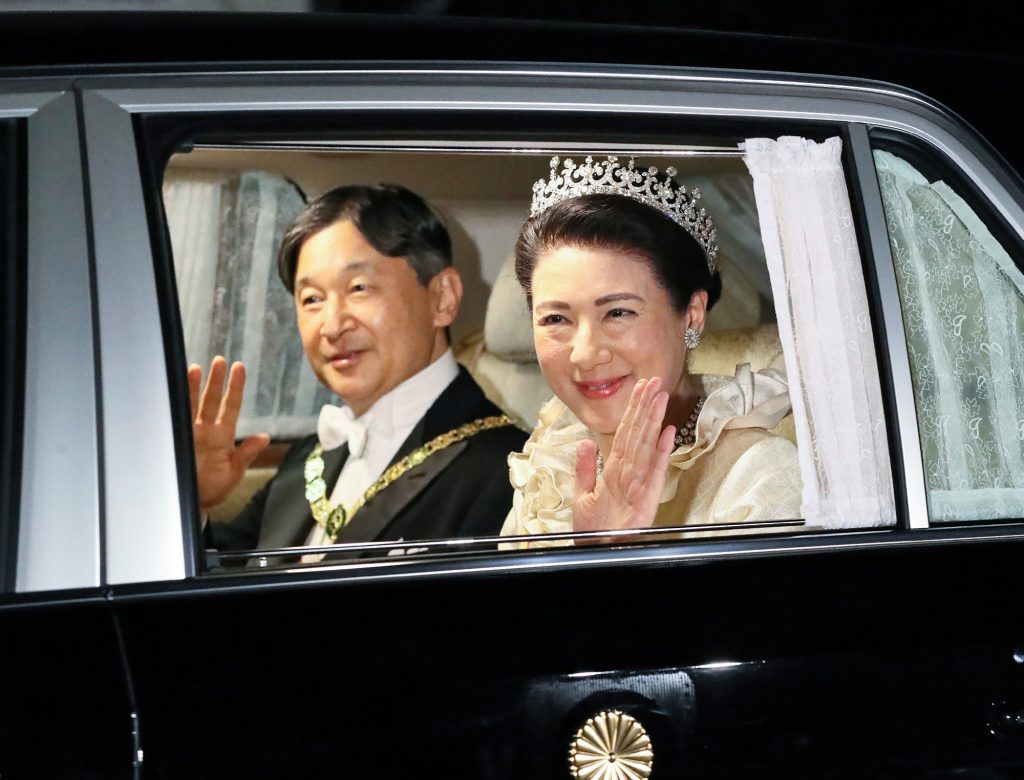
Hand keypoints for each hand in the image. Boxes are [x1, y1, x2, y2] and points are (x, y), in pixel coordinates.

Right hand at [188, 356, 269, 509]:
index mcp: (223, 436)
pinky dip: (173, 404)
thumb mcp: (234, 471)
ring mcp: (189, 434)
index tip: (239, 367)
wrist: (192, 503)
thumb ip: (246, 453)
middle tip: (220, 360)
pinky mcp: (175, 441)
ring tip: (196, 368)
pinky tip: (173, 390)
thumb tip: (265, 437)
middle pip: (211, 400)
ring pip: (192, 405)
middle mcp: (206, 431)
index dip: (235, 387)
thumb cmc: (214, 488)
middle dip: (215, 380)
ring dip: (194, 387)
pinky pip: (174, 419)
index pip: (231, 406)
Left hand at [573, 377, 676, 538]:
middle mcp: (628, 472)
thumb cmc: (593, 529)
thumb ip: (584, 468)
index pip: (624, 433)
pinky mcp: (647, 497)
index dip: (632, 410)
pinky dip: (661, 451)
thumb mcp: (581, 495)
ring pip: (646, 444)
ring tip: (661, 396)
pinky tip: (669, 433)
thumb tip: (583, 442)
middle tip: (654, 382)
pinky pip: (654, 470)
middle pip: (637, 432)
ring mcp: (639, 482)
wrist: (598, 552)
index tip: (640, 388)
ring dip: (653, 420)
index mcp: (613, 469)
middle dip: (645, 406)